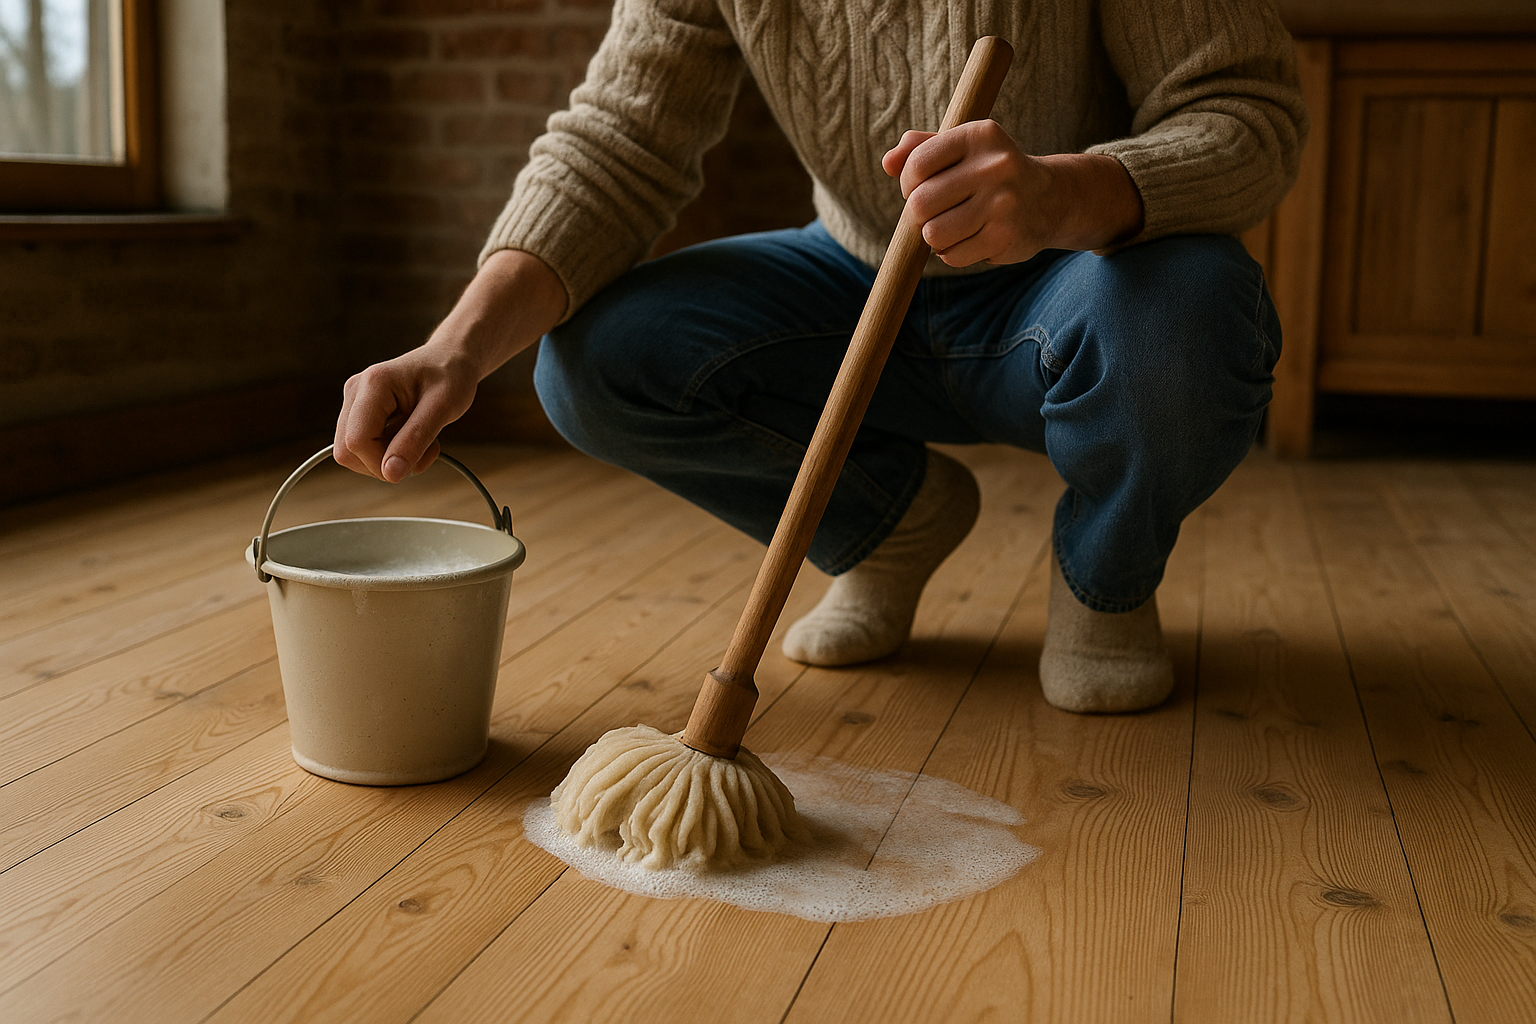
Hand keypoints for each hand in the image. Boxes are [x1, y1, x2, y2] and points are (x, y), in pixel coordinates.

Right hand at [334, 249, 567, 482]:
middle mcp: (355, 391)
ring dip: (387, 461)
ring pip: (351, 453)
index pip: (357, 441)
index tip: (417, 460)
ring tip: (420, 441)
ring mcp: (353, 402)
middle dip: (384, 465)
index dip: (382, 463)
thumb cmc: (450, 377)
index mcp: (374, 384)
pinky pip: (361, 448)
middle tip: (423, 451)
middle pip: (347, 451)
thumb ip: (415, 440)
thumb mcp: (443, 408)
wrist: (450, 360)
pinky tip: (410, 438)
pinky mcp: (358, 413)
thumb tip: (390, 475)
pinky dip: (386, 454)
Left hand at [881, 121, 1143, 265]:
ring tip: (951, 226)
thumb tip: (887, 163)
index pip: (917, 164)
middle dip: (918, 214)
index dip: (908, 182)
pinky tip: (970, 239)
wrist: (1049, 199)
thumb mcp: (961, 148)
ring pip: (933, 234)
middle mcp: (995, 166)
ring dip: (934, 236)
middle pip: (920, 204)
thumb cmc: (990, 172)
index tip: (920, 186)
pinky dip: (952, 252)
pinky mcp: (1005, 237)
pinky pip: (953, 255)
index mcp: (979, 135)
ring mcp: (1003, 203)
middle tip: (935, 212)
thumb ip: (920, 148)